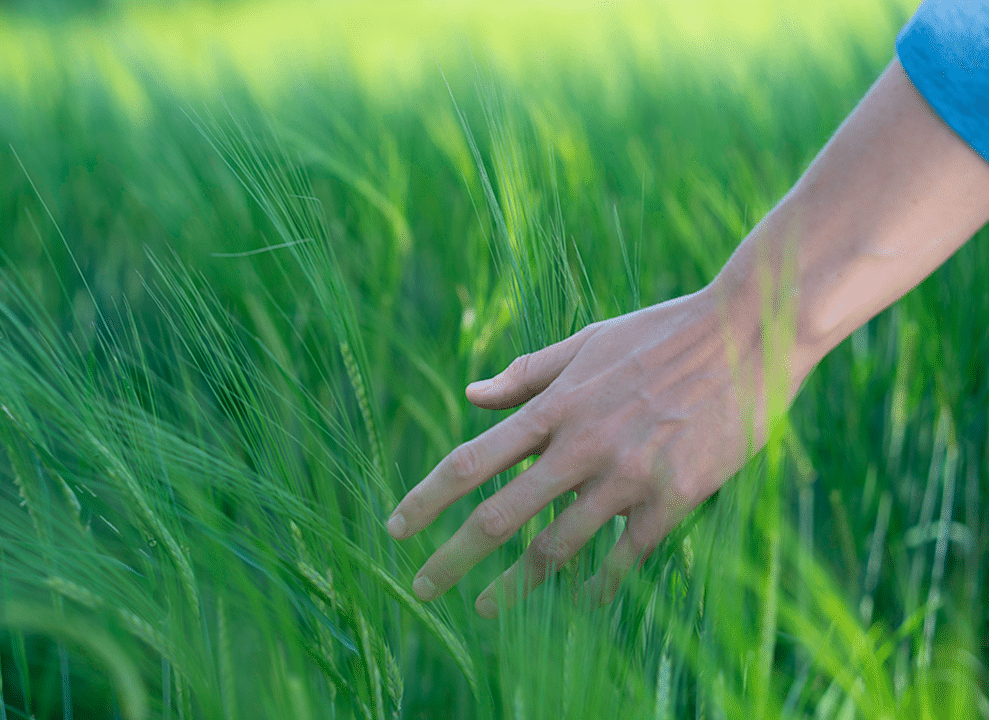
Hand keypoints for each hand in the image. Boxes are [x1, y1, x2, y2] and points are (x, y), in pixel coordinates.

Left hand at [386, 288, 783, 617]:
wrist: (750, 332)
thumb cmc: (663, 333)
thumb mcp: (587, 342)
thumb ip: (527, 374)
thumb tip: (470, 394)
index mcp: (554, 406)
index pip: (472, 462)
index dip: (427, 498)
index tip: (396, 527)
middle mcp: (581, 445)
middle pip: (499, 515)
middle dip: (453, 558)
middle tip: (421, 589)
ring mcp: (627, 475)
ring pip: (557, 546)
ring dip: (516, 585)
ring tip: (486, 608)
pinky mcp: (674, 496)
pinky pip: (626, 554)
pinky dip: (599, 582)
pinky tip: (581, 599)